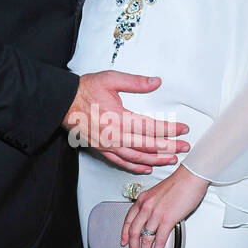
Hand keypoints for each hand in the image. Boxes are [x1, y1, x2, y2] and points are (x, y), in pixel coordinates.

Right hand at [63, 70, 189, 173]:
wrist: (62, 103)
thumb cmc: (84, 91)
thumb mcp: (111, 79)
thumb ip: (135, 82)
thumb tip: (155, 82)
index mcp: (119, 118)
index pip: (151, 126)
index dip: (170, 129)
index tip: (183, 129)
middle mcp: (114, 135)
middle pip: (148, 145)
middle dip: (169, 147)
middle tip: (185, 147)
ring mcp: (108, 145)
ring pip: (136, 157)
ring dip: (156, 160)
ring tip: (171, 160)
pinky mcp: (101, 149)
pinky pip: (121, 162)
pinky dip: (135, 166)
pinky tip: (146, 168)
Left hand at [122, 163, 209, 247]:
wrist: (191, 177)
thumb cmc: (179, 183)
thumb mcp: (158, 192)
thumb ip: (153, 205)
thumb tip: (154, 218)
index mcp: (143, 200)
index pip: (129, 220)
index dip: (125, 233)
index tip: (124, 242)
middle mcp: (146, 207)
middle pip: (134, 232)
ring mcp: (156, 214)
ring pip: (146, 239)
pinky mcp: (167, 219)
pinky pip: (159, 240)